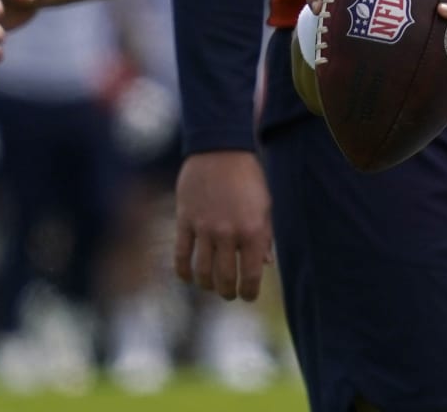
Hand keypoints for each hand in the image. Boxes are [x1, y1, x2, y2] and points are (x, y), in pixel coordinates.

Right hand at [174, 150, 272, 300]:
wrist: (220, 150)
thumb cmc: (248, 178)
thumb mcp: (264, 205)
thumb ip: (264, 236)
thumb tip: (266, 264)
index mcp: (254, 230)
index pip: (250, 275)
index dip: (249, 292)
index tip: (248, 296)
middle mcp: (229, 233)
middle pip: (224, 279)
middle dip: (228, 292)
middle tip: (230, 294)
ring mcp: (204, 228)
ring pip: (202, 272)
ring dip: (207, 285)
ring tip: (212, 286)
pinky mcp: (185, 221)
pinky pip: (181, 256)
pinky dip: (184, 272)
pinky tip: (188, 277)